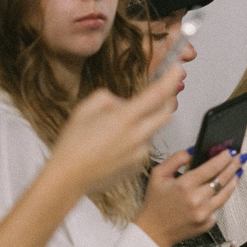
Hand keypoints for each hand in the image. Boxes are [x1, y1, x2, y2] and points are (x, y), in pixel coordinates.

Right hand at [48, 69, 182, 197]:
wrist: (69, 178)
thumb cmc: (73, 146)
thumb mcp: (84, 109)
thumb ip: (108, 98)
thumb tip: (122, 102)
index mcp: (124, 118)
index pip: (157, 94)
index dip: (171, 79)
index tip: (178, 68)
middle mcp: (137, 136)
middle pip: (166, 112)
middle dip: (167, 100)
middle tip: (157, 94)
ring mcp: (139, 153)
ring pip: (153, 131)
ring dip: (145, 124)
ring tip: (116, 131)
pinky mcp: (138, 166)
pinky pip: (144, 147)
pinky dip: (136, 142)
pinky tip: (115, 147)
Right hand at [135, 148, 241, 246]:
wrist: (154, 231)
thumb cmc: (155, 203)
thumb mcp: (158, 174)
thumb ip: (176, 159)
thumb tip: (193, 150)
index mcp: (184, 185)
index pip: (211, 167)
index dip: (223, 158)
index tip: (230, 151)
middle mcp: (196, 200)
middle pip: (222, 179)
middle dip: (233, 166)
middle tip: (240, 158)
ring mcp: (204, 213)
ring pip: (226, 194)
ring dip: (234, 181)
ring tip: (238, 171)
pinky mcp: (208, 223)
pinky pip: (218, 207)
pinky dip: (221, 197)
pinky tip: (223, 189)